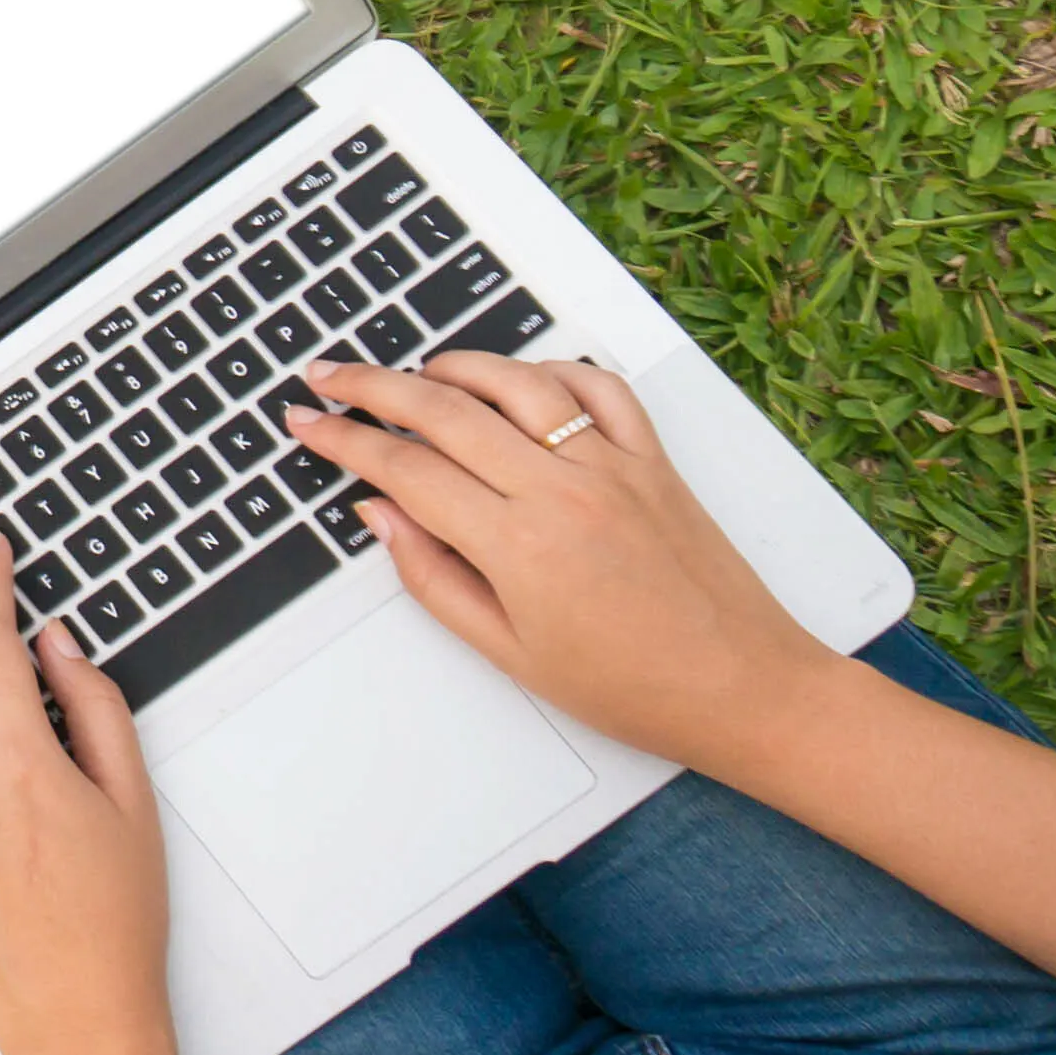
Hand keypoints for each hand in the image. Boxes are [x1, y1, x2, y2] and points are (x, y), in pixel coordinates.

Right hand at [294, 353, 844, 777]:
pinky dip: (555, 371)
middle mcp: (563, 489)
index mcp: (518, 543)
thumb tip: (383, 520)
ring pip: (517, 383)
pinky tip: (525, 380)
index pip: (406, 470)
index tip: (309, 427)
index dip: (345, 442)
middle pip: (444, 410)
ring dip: (455, 365)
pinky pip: (600, 389)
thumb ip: (435, 579)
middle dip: (372, 387)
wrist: (745, 689)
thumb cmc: (634, 687)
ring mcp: (613, 466)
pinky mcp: (656, 461)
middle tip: (329, 378)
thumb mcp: (510, 653)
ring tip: (416, 370)